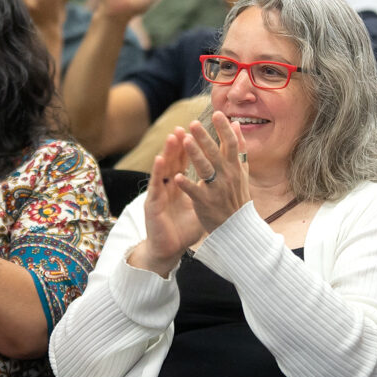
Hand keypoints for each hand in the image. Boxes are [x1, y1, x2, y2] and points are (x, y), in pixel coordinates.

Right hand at [136, 127, 202, 274]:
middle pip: (174, 161)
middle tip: (184, 126)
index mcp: (179, 185)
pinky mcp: (152, 203)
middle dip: (179, 143)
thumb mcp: (199, 206)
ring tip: (173, 136)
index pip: (185, 162)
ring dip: (168, 151)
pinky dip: (157, 172)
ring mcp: (159, 193)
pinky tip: (159, 160)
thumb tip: (224, 181)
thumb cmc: (183, 229)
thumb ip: (207, 191)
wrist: (168, 249)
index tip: (200, 132)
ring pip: (164, 168)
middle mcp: (168, 186)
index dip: (192, 147)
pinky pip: (156, 186)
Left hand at [175, 111, 251, 231]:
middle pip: (216, 153)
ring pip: (205, 169)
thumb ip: (239, 147)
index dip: (224, 128)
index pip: (232, 143)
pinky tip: (178, 176)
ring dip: (195, 155)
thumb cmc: (237, 196)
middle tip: (193, 123)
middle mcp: (227, 175)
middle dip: (205, 137)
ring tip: (185, 141)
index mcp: (235, 166)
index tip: (217, 113)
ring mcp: (217, 189)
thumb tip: (236, 124)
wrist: (237, 227)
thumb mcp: (242, 170)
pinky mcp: (205, 202)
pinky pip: (195, 191)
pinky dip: (187, 184)